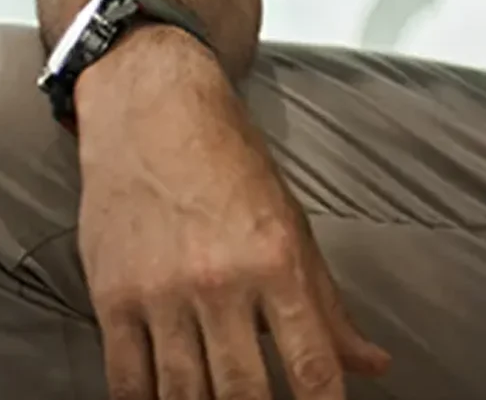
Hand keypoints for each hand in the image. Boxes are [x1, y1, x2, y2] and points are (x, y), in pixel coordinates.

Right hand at [75, 29, 392, 399]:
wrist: (153, 113)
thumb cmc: (229, 163)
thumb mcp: (293, 224)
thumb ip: (328, 303)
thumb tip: (372, 362)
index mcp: (276, 259)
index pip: (310, 360)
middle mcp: (221, 281)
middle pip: (242, 392)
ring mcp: (162, 293)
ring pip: (184, 393)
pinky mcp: (113, 298)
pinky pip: (127, 379)